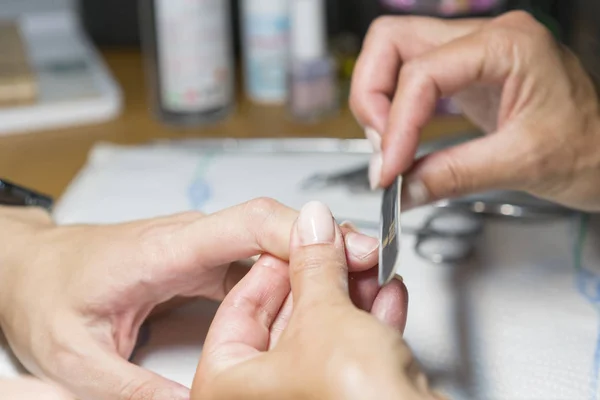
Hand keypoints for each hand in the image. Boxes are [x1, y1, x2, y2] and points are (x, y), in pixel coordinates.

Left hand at [0, 199, 379, 399]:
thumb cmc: (48, 294)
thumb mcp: (77, 358)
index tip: (343, 249)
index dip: (301, 231)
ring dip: (317, 260)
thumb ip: (136, 389)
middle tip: (370, 271)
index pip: (246, 222)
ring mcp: (201, 248)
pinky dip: (295, 274)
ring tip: (356, 286)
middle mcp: (191, 239)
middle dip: (326, 245)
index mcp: (163, 248)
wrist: (32, 269)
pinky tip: (317, 295)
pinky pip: (260, 261)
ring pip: (273, 243)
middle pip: (272, 227)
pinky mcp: (206, 261)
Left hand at [193, 202, 439, 399]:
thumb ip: (314, 266)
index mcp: (224, 388)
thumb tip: (312, 226)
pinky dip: (366, 319)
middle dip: (320, 274)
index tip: (302, 233)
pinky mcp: (341, 397)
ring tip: (367, 261)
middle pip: (283, 314)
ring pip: (320, 329)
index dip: (274, 260)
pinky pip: (346, 350)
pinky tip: (384, 291)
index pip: (238, 303)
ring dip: (349, 292)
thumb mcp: (324, 320)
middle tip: (338, 243)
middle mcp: (256, 398)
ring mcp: (299, 399)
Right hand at [350, 11, 599, 211]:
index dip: (396, 124)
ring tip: (391, 148)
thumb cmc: (591, 148)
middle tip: (382, 146)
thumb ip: (453, 176)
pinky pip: (410, 79)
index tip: (388, 170)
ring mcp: (472, 54)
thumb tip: (402, 190)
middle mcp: (484, 38)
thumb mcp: (521, 164)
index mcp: (507, 44)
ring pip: (394, 55)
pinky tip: (403, 142)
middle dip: (373, 96)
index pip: (423, 73)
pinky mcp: (464, 76)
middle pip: (392, 41)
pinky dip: (396, 111)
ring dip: (379, 102)